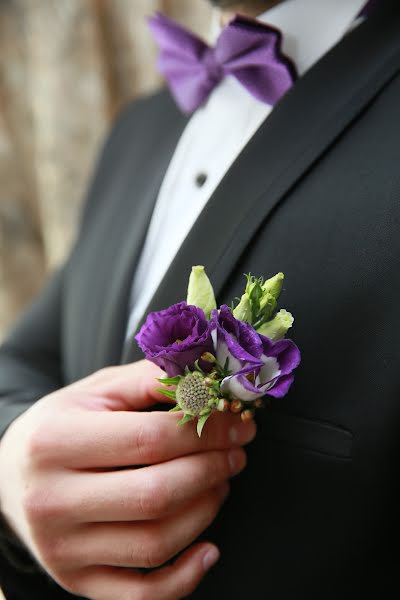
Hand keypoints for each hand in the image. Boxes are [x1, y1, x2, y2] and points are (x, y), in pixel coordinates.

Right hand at [0, 360, 255, 598]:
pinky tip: (209, 549)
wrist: (10, 477)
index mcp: (56, 443)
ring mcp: (63, 550)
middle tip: (236, 452)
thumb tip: (205, 380)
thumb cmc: (61, 427)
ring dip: (206, 512)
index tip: (238, 423)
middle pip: (155, 496)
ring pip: (155, 544)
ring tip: (220, 483)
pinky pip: (141, 595)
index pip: (149, 440)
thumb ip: (147, 379)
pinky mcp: (77, 580)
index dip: (206, 432)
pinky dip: (185, 578)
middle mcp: (53, 502)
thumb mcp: (95, 391)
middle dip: (212, 470)